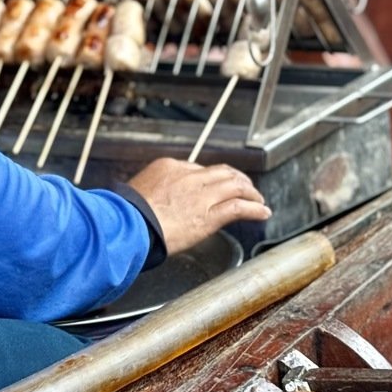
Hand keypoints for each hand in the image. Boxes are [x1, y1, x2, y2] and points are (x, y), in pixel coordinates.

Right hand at [127, 158, 270, 255]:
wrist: (129, 224)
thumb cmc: (128, 214)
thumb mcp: (138, 190)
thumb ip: (154, 190)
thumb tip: (157, 199)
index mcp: (170, 167)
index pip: (199, 169)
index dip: (213, 178)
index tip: (218, 186)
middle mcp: (189, 177)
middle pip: (223, 172)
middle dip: (239, 180)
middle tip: (247, 188)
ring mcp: (201, 195)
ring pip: (236, 186)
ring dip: (251, 193)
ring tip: (259, 200)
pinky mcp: (210, 216)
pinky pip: (240, 207)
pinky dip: (255, 209)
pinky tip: (263, 212)